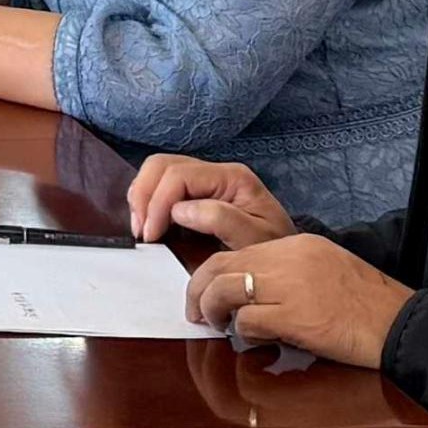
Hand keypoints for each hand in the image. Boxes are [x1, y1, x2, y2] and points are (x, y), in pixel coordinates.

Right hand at [126, 153, 298, 256]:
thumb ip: (222, 220)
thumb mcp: (256, 240)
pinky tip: (150, 226)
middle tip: (142, 231)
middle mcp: (216, 173)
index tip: (150, 236)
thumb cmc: (274, 252)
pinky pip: (160, 186)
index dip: (158, 202)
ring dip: (142, 197)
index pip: (179, 175)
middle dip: (144, 195)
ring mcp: (204, 181)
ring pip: (157, 171)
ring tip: (143, 229)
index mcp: (232, 178)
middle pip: (162, 165)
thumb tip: (180, 210)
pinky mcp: (194, 195)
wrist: (285, 263)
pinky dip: (147, 202)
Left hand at [183, 231, 408, 368]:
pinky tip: (254, 342)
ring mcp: (290, 287)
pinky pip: (247, 322)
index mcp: (296, 245)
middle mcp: (288, 259)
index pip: (236, 251)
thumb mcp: (326, 269)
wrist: (400, 323)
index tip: (204, 290)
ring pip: (225, 291)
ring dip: (213, 311)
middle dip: (198, 290)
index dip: (211, 273)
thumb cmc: (368, 305)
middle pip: (220, 267)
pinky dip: (242, 334)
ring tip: (216, 326)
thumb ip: (289, 271)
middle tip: (195, 313)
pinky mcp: (294, 317)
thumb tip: (252, 291)